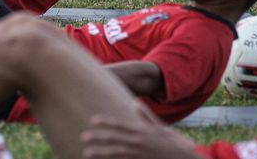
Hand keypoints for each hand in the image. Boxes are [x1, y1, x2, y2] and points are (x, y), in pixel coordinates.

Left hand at [80, 105, 199, 158]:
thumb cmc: (174, 144)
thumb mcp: (160, 128)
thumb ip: (146, 116)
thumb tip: (135, 102)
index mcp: (142, 131)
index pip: (120, 125)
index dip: (106, 122)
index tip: (92, 120)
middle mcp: (139, 142)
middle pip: (114, 139)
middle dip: (97, 138)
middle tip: (83, 137)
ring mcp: (139, 154)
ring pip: (115, 153)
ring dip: (100, 153)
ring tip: (86, 153)